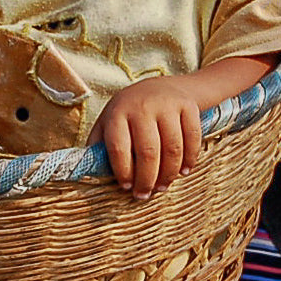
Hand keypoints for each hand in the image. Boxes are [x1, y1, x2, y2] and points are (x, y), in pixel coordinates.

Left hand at [89, 77, 202, 199]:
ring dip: (169, 174)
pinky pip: (192, 139)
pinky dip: (190, 159)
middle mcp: (142, 106)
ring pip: (172, 148)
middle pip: (148, 152)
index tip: (126, 187)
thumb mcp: (109, 122)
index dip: (123, 172)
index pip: (119, 147)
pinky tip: (183, 171)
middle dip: (147, 179)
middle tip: (145, 195)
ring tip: (163, 186)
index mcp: (118, 112)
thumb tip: (89, 172)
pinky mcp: (188, 106)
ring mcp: (167, 104)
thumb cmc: (130, 113)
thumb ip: (99, 146)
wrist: (163, 86)